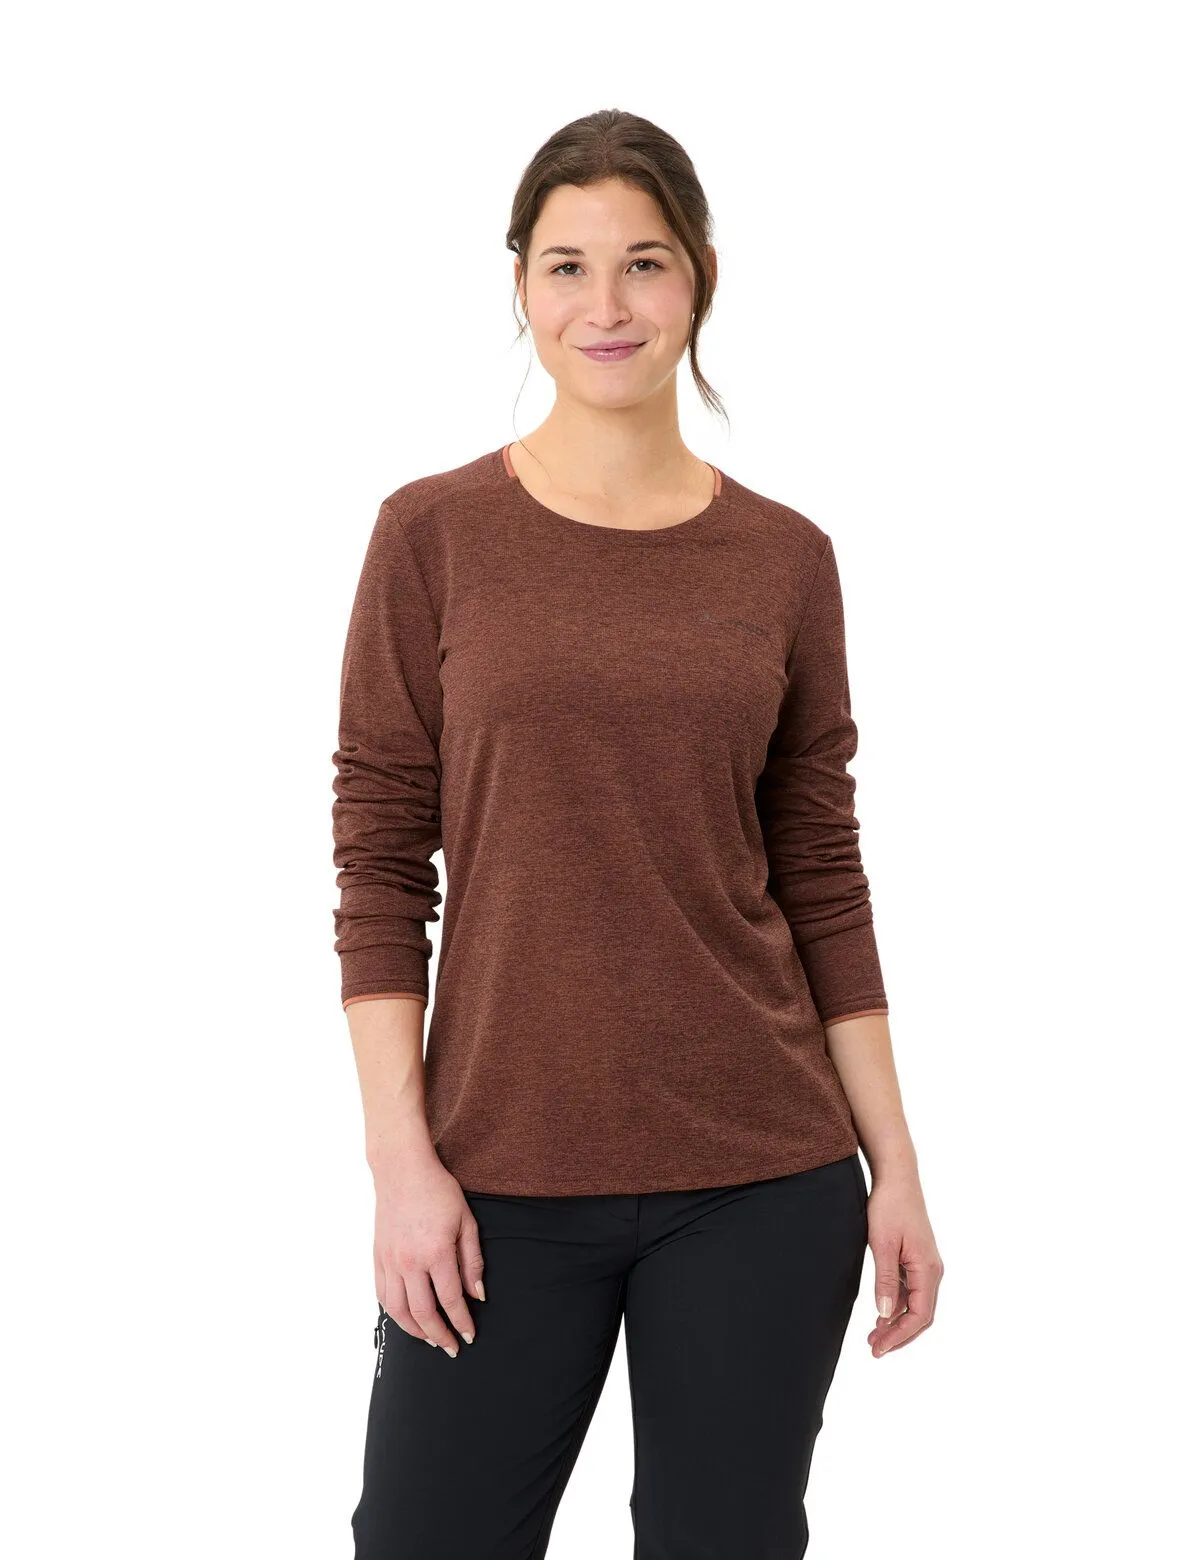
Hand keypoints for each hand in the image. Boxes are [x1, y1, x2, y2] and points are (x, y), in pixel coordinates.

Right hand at [372, 1153, 485, 1356]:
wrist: (402, 1170)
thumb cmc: (439, 1191)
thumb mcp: (466, 1221)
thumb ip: (472, 1261)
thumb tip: (478, 1295)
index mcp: (436, 1252)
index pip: (451, 1300)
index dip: (462, 1322)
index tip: (470, 1336)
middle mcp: (410, 1262)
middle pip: (423, 1313)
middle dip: (440, 1335)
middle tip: (452, 1348)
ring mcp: (390, 1261)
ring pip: (398, 1311)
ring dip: (415, 1332)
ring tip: (430, 1339)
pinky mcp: (377, 1258)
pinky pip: (382, 1296)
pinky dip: (394, 1314)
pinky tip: (406, 1319)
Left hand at [864, 1166, 942, 1356]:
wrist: (897, 1178)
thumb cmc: (890, 1207)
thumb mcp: (882, 1244)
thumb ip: (885, 1280)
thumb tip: (884, 1314)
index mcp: (928, 1269)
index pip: (919, 1315)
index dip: (900, 1336)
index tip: (879, 1348)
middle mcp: (932, 1270)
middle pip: (920, 1315)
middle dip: (898, 1335)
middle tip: (874, 1348)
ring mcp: (925, 1265)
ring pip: (915, 1304)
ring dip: (896, 1321)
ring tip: (874, 1335)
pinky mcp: (916, 1259)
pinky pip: (910, 1290)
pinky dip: (896, 1305)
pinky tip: (880, 1313)